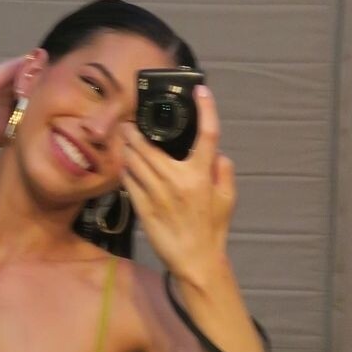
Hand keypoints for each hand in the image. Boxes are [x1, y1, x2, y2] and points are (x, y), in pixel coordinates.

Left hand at [120, 86, 236, 289]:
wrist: (194, 260)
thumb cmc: (212, 229)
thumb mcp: (227, 199)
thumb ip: (224, 172)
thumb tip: (218, 154)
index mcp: (203, 176)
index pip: (208, 134)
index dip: (206, 109)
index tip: (201, 90)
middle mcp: (178, 181)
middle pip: (151, 145)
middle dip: (137, 130)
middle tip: (130, 121)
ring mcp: (158, 194)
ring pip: (135, 161)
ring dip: (127, 147)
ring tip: (124, 139)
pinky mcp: (143, 207)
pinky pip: (129, 181)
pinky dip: (125, 170)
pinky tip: (124, 164)